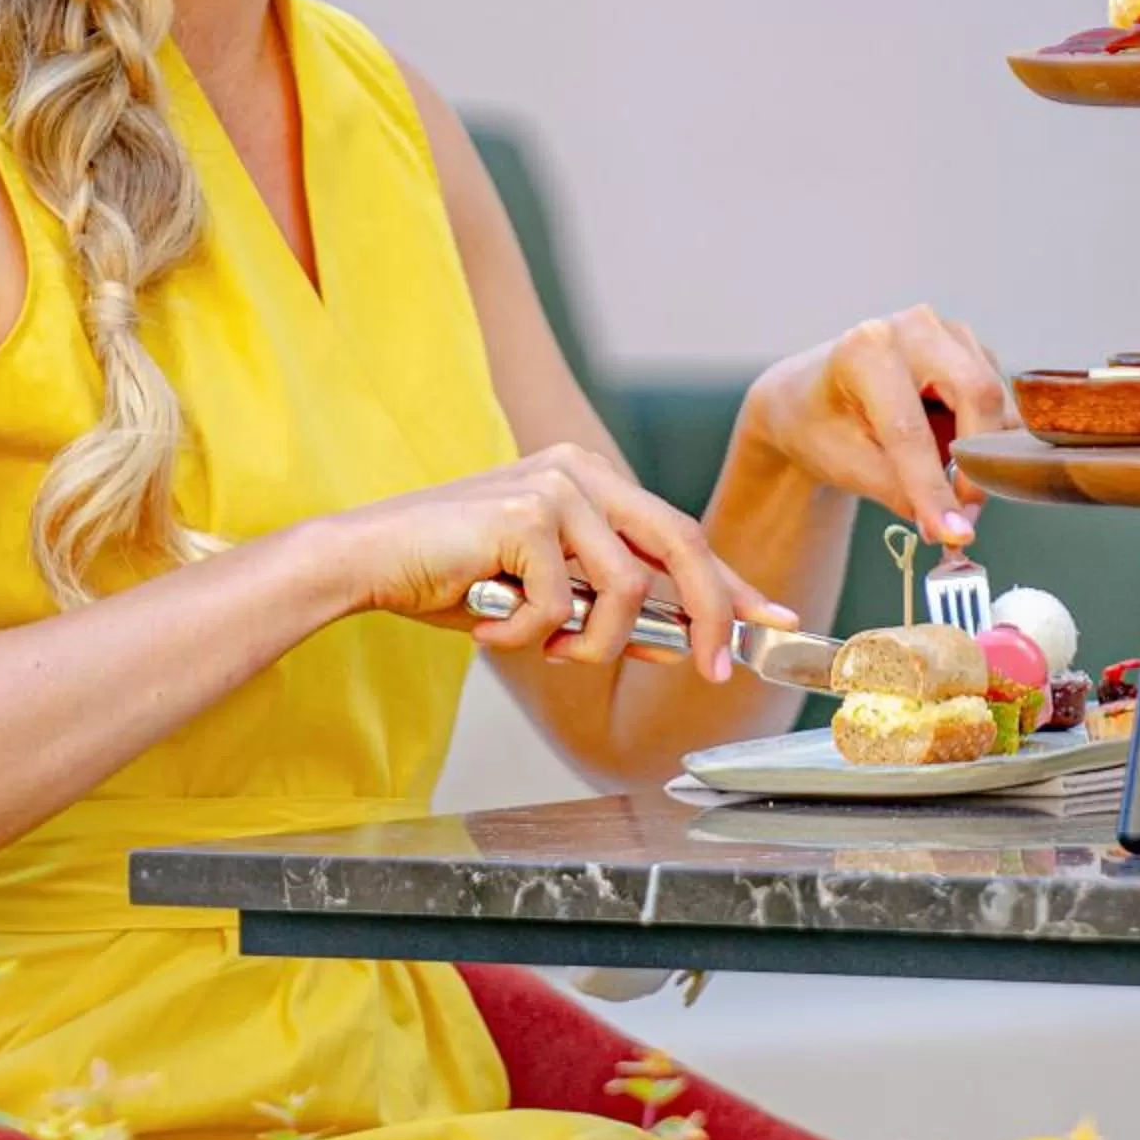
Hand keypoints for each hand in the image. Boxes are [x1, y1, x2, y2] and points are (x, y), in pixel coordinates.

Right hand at [301, 443, 793, 681]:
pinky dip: (528, 638)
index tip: (775, 622)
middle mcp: (580, 468)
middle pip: (683, 546)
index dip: (733, 584)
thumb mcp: (544, 595)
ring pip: (625, 591)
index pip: (683, 533)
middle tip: (712, 671)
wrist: (365, 561)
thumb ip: (604, 604)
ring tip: (539, 649)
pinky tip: (487, 626)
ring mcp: (554, 485)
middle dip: (710, 617)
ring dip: (588, 645)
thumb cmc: (447, 578)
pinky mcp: (524, 514)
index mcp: (589, 477)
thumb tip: (678, 642)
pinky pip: (561, 607)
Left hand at [735, 306, 1012, 550]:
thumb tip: (953, 525)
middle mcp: (914, 327)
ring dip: (983, 458)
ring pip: (997, 404)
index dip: (933, 486)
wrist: (809, 396)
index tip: (953, 533)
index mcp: (866, 348)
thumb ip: (898, 492)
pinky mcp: (973, 351)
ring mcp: (949, 333)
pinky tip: (953, 460)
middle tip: (963, 519)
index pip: (910, 426)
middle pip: (977, 395)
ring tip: (948, 495)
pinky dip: (986, 443)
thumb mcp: (843, 463)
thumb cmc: (818, 425)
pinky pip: (1000, 405)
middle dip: (977, 464)